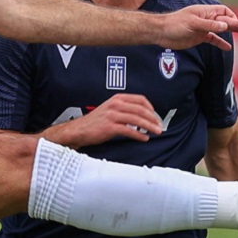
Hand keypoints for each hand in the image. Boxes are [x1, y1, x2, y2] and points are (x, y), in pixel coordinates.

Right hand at [43, 93, 162, 146]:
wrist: (78, 130)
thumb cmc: (94, 123)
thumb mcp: (109, 110)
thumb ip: (123, 110)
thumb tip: (140, 117)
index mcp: (117, 99)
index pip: (140, 99)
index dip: (151, 108)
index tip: (156, 116)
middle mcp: (115, 105)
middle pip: (141, 109)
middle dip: (153, 118)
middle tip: (160, 126)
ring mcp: (112, 115)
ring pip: (137, 119)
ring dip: (149, 127)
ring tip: (156, 132)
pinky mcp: (110, 127)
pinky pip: (129, 130)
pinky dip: (139, 135)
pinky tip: (144, 138)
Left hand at [166, 3, 237, 50]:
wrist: (161, 33)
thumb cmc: (175, 24)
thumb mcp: (193, 24)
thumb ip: (209, 25)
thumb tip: (225, 26)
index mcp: (205, 12)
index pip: (223, 11)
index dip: (231, 17)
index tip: (234, 25)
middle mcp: (206, 19)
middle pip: (225, 20)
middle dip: (237, 24)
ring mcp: (203, 28)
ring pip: (221, 30)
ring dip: (232, 32)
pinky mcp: (198, 37)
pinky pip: (213, 39)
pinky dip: (220, 42)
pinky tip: (228, 47)